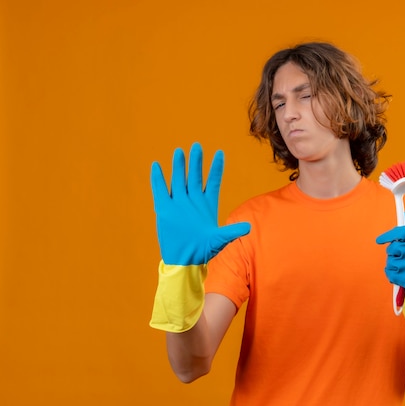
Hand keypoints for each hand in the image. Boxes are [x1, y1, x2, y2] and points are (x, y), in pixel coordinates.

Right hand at [150, 142, 250, 264]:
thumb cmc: (204, 250)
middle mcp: (193, 200)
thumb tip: (248, 228)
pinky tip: (156, 166)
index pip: (213, 181)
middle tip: (197, 145)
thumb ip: (232, 232)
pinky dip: (158, 179)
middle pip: (195, 176)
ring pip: (179, 180)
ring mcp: (178, 203)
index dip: (216, 167)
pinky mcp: (164, 209)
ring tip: (179, 151)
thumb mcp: (220, 240)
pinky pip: (160, 190)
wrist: (185, 260)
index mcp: (208, 204)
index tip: (219, 152)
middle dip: (196, 161)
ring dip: (179, 166)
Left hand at [376, 211, 404, 296]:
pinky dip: (392, 276)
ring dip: (392, 265)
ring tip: (402, 268)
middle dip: (392, 253)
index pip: (403, 232)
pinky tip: (401, 276)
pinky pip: (390, 274)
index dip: (389, 235)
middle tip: (400, 257)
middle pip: (393, 248)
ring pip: (390, 262)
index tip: (379, 240)